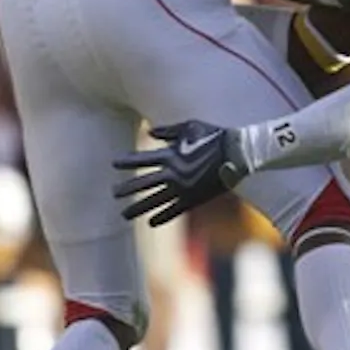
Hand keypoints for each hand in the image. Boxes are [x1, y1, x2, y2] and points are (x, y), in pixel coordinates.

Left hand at [112, 119, 246, 226]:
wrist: (236, 154)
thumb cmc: (213, 136)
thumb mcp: (189, 127)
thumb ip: (168, 131)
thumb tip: (150, 131)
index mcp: (170, 155)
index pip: (142, 159)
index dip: (127, 161)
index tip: (114, 164)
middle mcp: (173, 174)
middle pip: (144, 183)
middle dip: (126, 189)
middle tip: (113, 193)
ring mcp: (182, 188)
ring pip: (155, 201)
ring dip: (138, 208)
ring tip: (124, 215)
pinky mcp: (193, 199)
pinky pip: (174, 210)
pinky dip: (162, 217)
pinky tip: (151, 222)